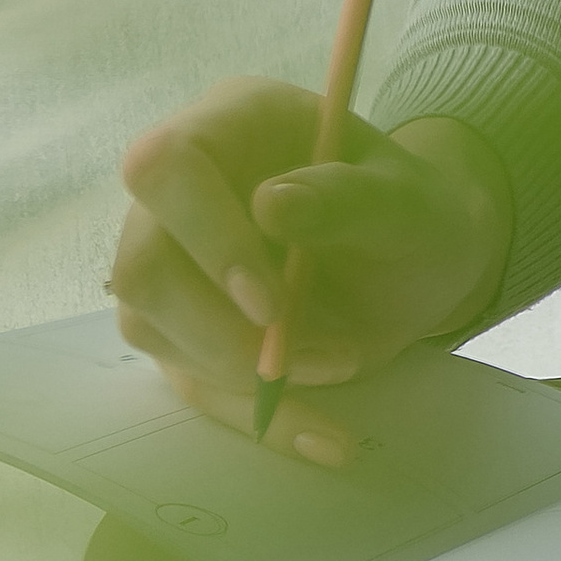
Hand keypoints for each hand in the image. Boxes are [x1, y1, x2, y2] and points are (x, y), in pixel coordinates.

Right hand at [109, 79, 512, 463]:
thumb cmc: (415, 214)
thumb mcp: (412, 204)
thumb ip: (351, 198)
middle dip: (224, 333)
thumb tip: (272, 204)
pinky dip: (258, 418)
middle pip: (142, 266)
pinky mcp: (183, 325)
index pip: (166, 166)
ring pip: (154, 330)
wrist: (418, 265)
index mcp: (232, 125)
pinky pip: (192, 381)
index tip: (271, 303)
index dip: (205, 236)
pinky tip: (324, 436)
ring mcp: (171, 258)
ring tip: (343, 362)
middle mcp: (181, 190)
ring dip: (246, 372)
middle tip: (323, 357)